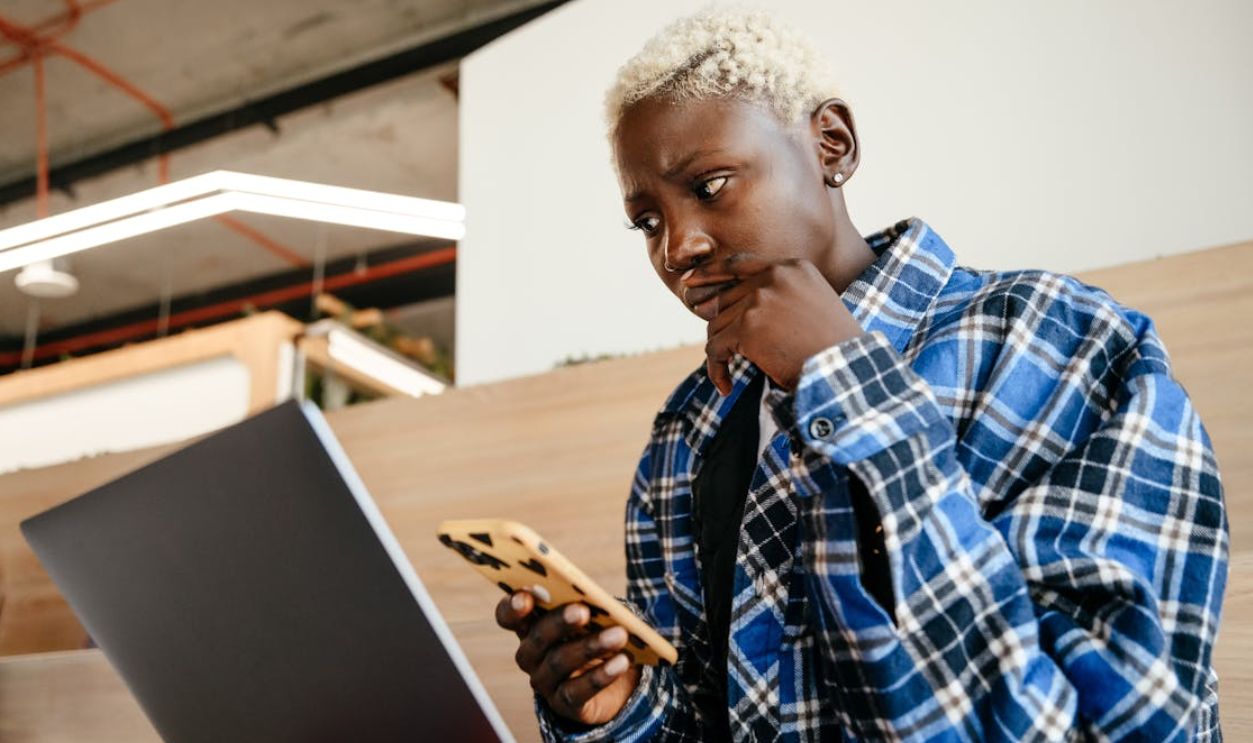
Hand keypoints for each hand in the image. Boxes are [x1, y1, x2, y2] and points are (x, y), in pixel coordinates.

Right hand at [495, 591, 641, 725]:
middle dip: (560, 622)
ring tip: (619, 634)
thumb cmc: (595, 638)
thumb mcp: (589, 621)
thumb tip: (601, 603)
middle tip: (583, 611)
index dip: (513, 607)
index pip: (508, 616)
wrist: (613, 685)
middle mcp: (530, 656)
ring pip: (560, 662)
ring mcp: (545, 682)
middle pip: (537, 638)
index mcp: (530, 627)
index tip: (527, 597)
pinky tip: (621, 662)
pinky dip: (601, 675)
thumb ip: (586, 608)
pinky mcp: (565, 704)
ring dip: (591, 646)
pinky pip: (579, 691)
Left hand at [687, 254, 865, 394]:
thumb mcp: (811, 306)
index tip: (689, 282)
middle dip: (721, 328)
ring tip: (730, 372)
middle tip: (722, 352)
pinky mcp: (748, 326)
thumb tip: (714, 304)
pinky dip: (716, 369)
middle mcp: (774, 276)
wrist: (845, 370)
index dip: (711, 273)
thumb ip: (774, 296)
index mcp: (792, 267)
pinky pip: (716, 348)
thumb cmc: (831, 348)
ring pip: (717, 324)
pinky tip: (726, 386)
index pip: (739, 264)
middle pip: (725, 299)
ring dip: (721, 352)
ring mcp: (759, 299)